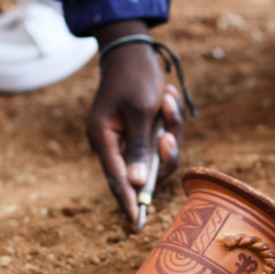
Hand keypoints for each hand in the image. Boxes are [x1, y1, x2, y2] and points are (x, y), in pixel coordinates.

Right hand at [87, 39, 184, 227]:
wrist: (133, 49)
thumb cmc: (134, 75)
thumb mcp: (140, 110)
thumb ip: (139, 147)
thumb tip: (135, 182)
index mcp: (103, 138)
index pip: (116, 178)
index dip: (128, 201)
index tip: (137, 224)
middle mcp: (112, 142)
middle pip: (142, 169)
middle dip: (163, 152)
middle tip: (167, 126)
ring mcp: (127, 138)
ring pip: (158, 156)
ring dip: (171, 130)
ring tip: (168, 98)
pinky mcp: (141, 132)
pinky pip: (163, 141)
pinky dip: (171, 123)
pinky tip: (168, 97)